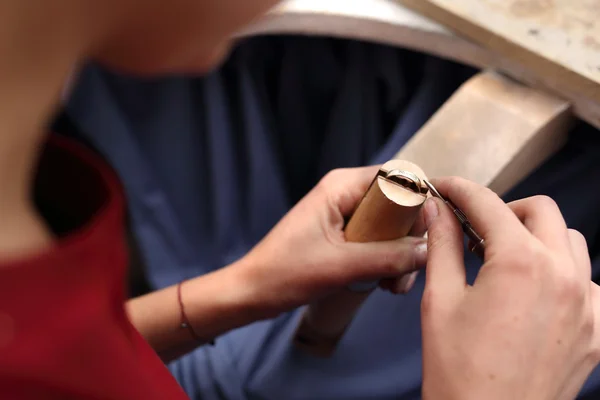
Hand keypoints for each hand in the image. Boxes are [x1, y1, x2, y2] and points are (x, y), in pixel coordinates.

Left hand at [234, 165, 427, 318]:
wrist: (253, 292)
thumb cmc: (286, 273)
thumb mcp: (341, 266)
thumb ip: (388, 257)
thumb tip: (429, 250)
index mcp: (342, 186)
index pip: (399, 178)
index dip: (420, 205)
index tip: (429, 239)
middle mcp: (346, 193)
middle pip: (399, 205)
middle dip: (409, 239)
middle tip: (406, 273)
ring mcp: (345, 214)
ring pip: (391, 227)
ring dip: (399, 256)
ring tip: (393, 287)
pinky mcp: (343, 234)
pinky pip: (377, 240)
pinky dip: (385, 261)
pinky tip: (383, 285)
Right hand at [421, 177, 599, 399]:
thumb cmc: (457, 369)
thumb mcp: (440, 300)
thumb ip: (443, 244)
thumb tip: (438, 209)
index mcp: (522, 263)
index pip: (488, 204)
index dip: (461, 190)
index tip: (445, 188)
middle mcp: (565, 276)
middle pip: (540, 211)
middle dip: (503, 208)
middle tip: (473, 226)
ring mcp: (589, 305)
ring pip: (570, 242)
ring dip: (537, 237)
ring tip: (504, 257)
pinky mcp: (597, 332)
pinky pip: (589, 283)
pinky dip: (563, 274)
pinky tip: (535, 292)